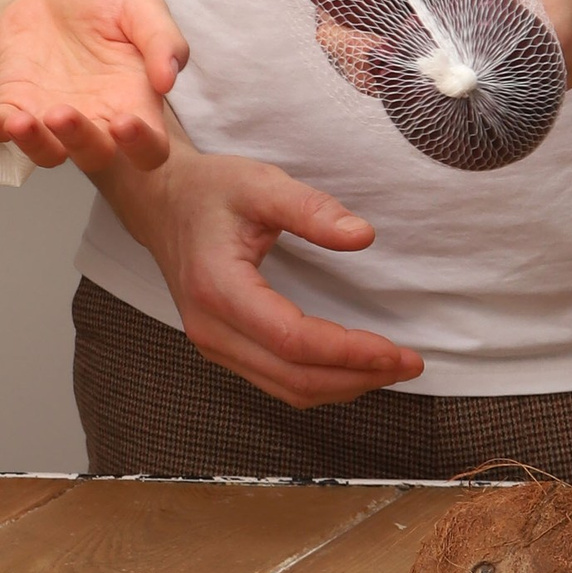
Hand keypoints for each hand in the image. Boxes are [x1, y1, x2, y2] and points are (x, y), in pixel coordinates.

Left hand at [0, 0, 187, 174]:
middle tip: (63, 113)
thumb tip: (169, 78)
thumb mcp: (138, 1)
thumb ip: (161, 36)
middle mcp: (98, 119)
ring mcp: (54, 117)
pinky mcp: (17, 106)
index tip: (126, 123)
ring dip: (34, 144)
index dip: (142, 146)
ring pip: (48, 153)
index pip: (149, 148)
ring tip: (21, 120)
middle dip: (79, 142)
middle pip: (96, 156)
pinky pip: (3, 130)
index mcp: (135, 101)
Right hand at [104, 135, 422, 408]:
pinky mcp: (222, 348)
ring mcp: (212, 344)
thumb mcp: (260, 184)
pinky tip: (352, 366)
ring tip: (389, 367)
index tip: (397, 351)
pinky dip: (320, 382)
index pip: (292, 340)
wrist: (162, 203)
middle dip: (357, 376)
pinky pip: (276, 381)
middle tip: (409, 363)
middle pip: (293, 377)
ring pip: (286, 388)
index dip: (349, 352)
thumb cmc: (209, 190)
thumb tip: (363, 236)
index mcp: (218, 287)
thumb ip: (311, 209)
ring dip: (343, 385)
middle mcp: (210, 327)